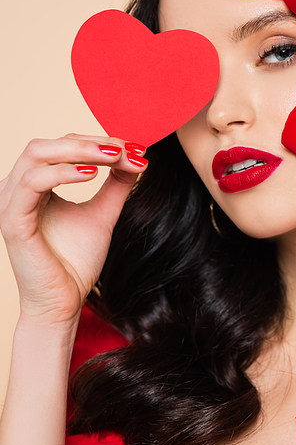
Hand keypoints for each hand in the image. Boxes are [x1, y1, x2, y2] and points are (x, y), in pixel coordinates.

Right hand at [0, 134, 147, 325]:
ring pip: (37, 154)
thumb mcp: (102, 214)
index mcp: (34, 184)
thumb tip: (135, 156)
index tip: (135, 149)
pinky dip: (63, 173)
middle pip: (49, 144)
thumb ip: (116, 185)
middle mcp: (17, 188)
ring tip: (114, 157)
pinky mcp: (12, 221)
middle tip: (126, 149)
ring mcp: (11, 202)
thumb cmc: (75, 261)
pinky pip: (32, 183)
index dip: (99, 142)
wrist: (64, 303)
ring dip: (80, 151)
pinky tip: (92, 174)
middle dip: (90, 142)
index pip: (64, 147)